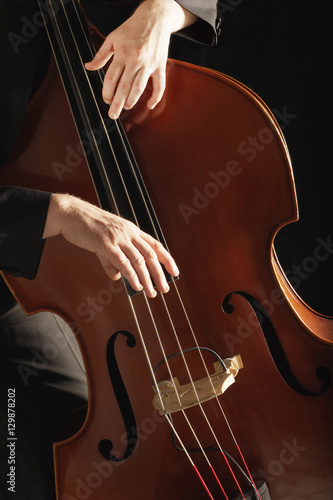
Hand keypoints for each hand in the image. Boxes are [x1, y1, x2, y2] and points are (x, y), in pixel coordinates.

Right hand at [43, 194, 178, 297]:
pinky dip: (132, 275)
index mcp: (131, 230)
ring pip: (139, 261)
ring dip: (147, 279)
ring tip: (151, 292)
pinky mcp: (105, 244)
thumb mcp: (105, 242)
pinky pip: (123, 262)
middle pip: (150, 255)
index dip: (167, 259)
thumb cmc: (87, 227)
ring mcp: (118, 237)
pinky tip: (137, 285)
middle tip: (164, 289)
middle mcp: (128, 232)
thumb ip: (113, 260)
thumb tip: (119, 276)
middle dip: (159, 274)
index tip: (174, 272)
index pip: (155, 245)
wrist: (71, 214)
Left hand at [85, 0, 196, 118]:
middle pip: (124, 86)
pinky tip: (149, 105)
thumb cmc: (133, 28)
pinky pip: (160, 85)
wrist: (155, 18)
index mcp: (123, 53)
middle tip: (113, 114)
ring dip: (132, 100)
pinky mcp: (160, 66)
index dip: (107, 91)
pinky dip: (156, 97)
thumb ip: (101, 55)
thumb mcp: (113, 38)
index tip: (106, 100)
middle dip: (118, 103)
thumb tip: (89, 67)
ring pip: (140, 87)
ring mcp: (149, 64)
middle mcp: (136, 60)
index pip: (112, 77)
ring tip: (126, 107)